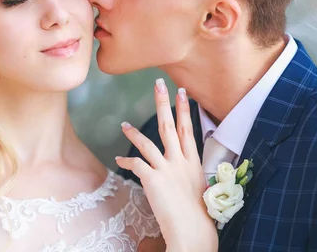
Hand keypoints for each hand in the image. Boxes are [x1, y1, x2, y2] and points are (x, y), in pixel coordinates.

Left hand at [115, 79, 216, 251]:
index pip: (188, 129)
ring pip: (149, 141)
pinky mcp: (154, 180)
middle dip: (164, 103)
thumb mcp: (196, 187)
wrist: (193, 232)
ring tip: (123, 124)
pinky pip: (136, 164)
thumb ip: (186, 173)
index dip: (185, 109)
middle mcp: (181, 162)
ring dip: (134, 132)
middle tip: (159, 83)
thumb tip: (180, 169)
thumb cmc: (197, 214)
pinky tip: (119, 161)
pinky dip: (126, 161)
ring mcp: (167, 169)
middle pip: (170, 126)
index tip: (182, 91)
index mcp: (194, 162)